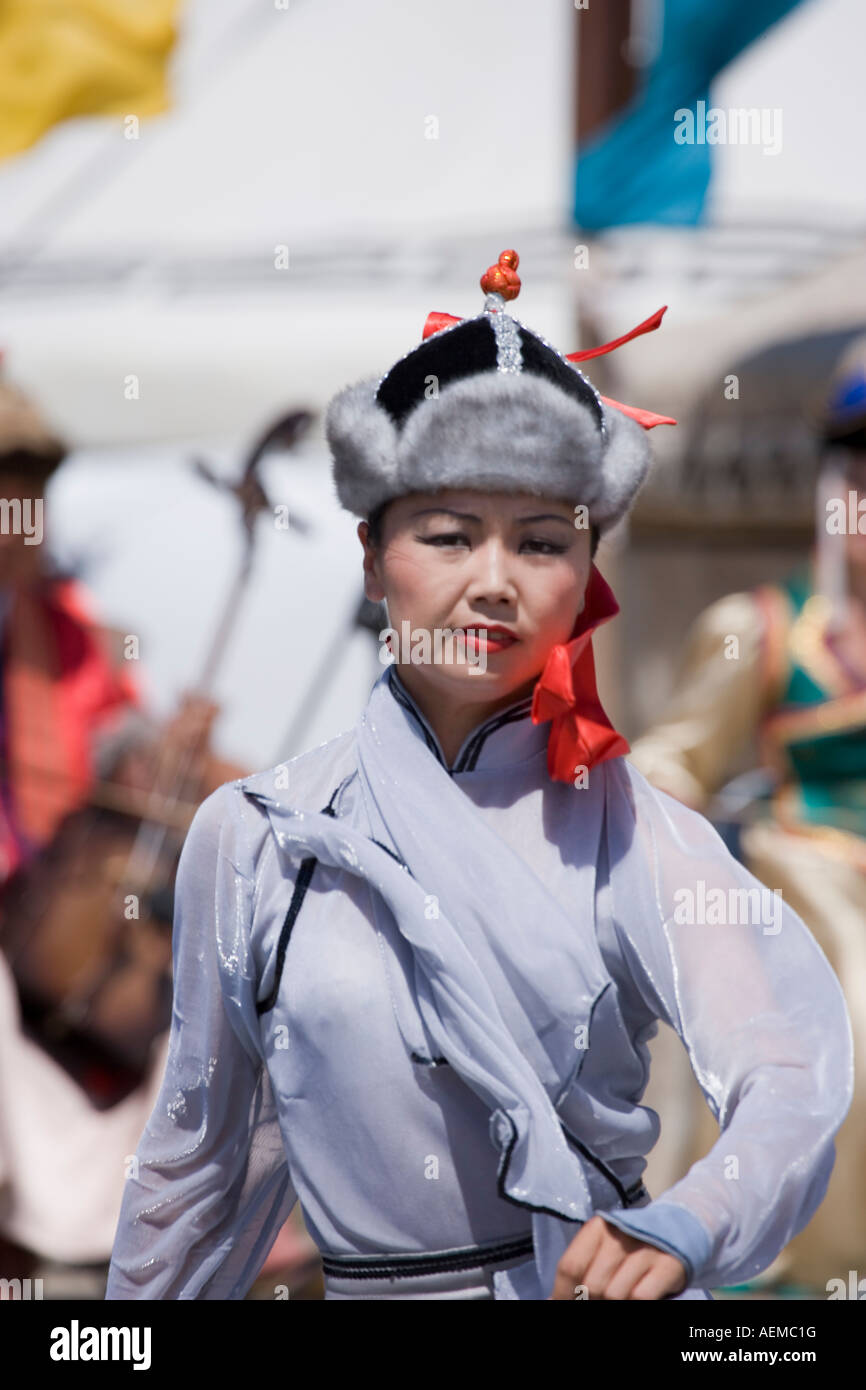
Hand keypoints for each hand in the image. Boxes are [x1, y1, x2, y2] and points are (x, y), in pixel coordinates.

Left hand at [548, 1214, 687, 1299]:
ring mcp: (646, 1250)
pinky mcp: (668, 1266)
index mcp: (598, 1227)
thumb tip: (553, 1298)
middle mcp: (620, 1234)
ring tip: (617, 1298)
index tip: (560, 1304)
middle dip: (589, 1301)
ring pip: (614, 1294)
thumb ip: (582, 1268)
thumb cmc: (631, 1246)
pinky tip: (634, 1299)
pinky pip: (641, 1297)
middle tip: (594, 1303)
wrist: (678, 1229)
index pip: (570, 1266)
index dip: (562, 1293)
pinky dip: (634, 1303)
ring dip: (613, 1304)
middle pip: (592, 1285)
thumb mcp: (604, 1247)